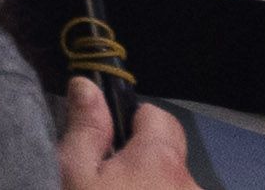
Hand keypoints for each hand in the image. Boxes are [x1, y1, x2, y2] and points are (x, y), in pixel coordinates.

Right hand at [57, 80, 197, 188]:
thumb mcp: (74, 174)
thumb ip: (85, 129)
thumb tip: (87, 85)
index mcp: (161, 159)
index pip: (159, 116)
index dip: (132, 123)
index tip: (109, 144)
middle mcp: (190, 183)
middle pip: (167, 153)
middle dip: (142, 160)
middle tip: (110, 182)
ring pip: (172, 184)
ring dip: (152, 187)